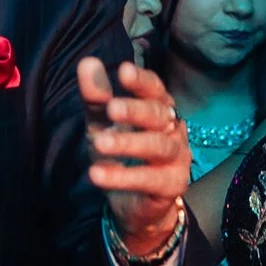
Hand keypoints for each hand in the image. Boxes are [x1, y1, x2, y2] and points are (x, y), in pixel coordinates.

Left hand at [78, 57, 189, 252]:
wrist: (134, 203)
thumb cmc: (121, 154)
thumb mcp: (102, 123)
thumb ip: (96, 97)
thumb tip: (87, 62)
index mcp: (158, 109)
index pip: (155, 89)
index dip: (141, 80)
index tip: (123, 71)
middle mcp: (173, 129)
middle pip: (159, 114)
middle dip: (136, 110)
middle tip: (111, 108)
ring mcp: (177, 157)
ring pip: (158, 146)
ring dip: (128, 143)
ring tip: (99, 143)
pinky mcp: (173, 185)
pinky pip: (150, 179)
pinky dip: (123, 177)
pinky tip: (97, 174)